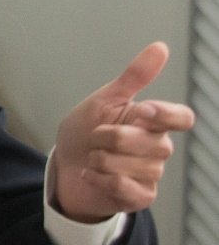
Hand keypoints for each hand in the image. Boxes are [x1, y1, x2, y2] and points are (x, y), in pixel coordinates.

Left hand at [49, 42, 191, 222]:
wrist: (63, 166)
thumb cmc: (85, 132)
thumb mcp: (104, 100)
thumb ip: (134, 77)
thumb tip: (160, 47)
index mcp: (153, 123)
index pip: (182, 118)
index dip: (165, 115)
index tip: (141, 111)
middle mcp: (157, 148)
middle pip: (152, 142)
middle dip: (111, 138)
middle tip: (95, 138)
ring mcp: (151, 174)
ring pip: (134, 166)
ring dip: (101, 159)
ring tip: (93, 158)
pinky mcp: (139, 197)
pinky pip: (124, 187)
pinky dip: (100, 179)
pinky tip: (91, 174)